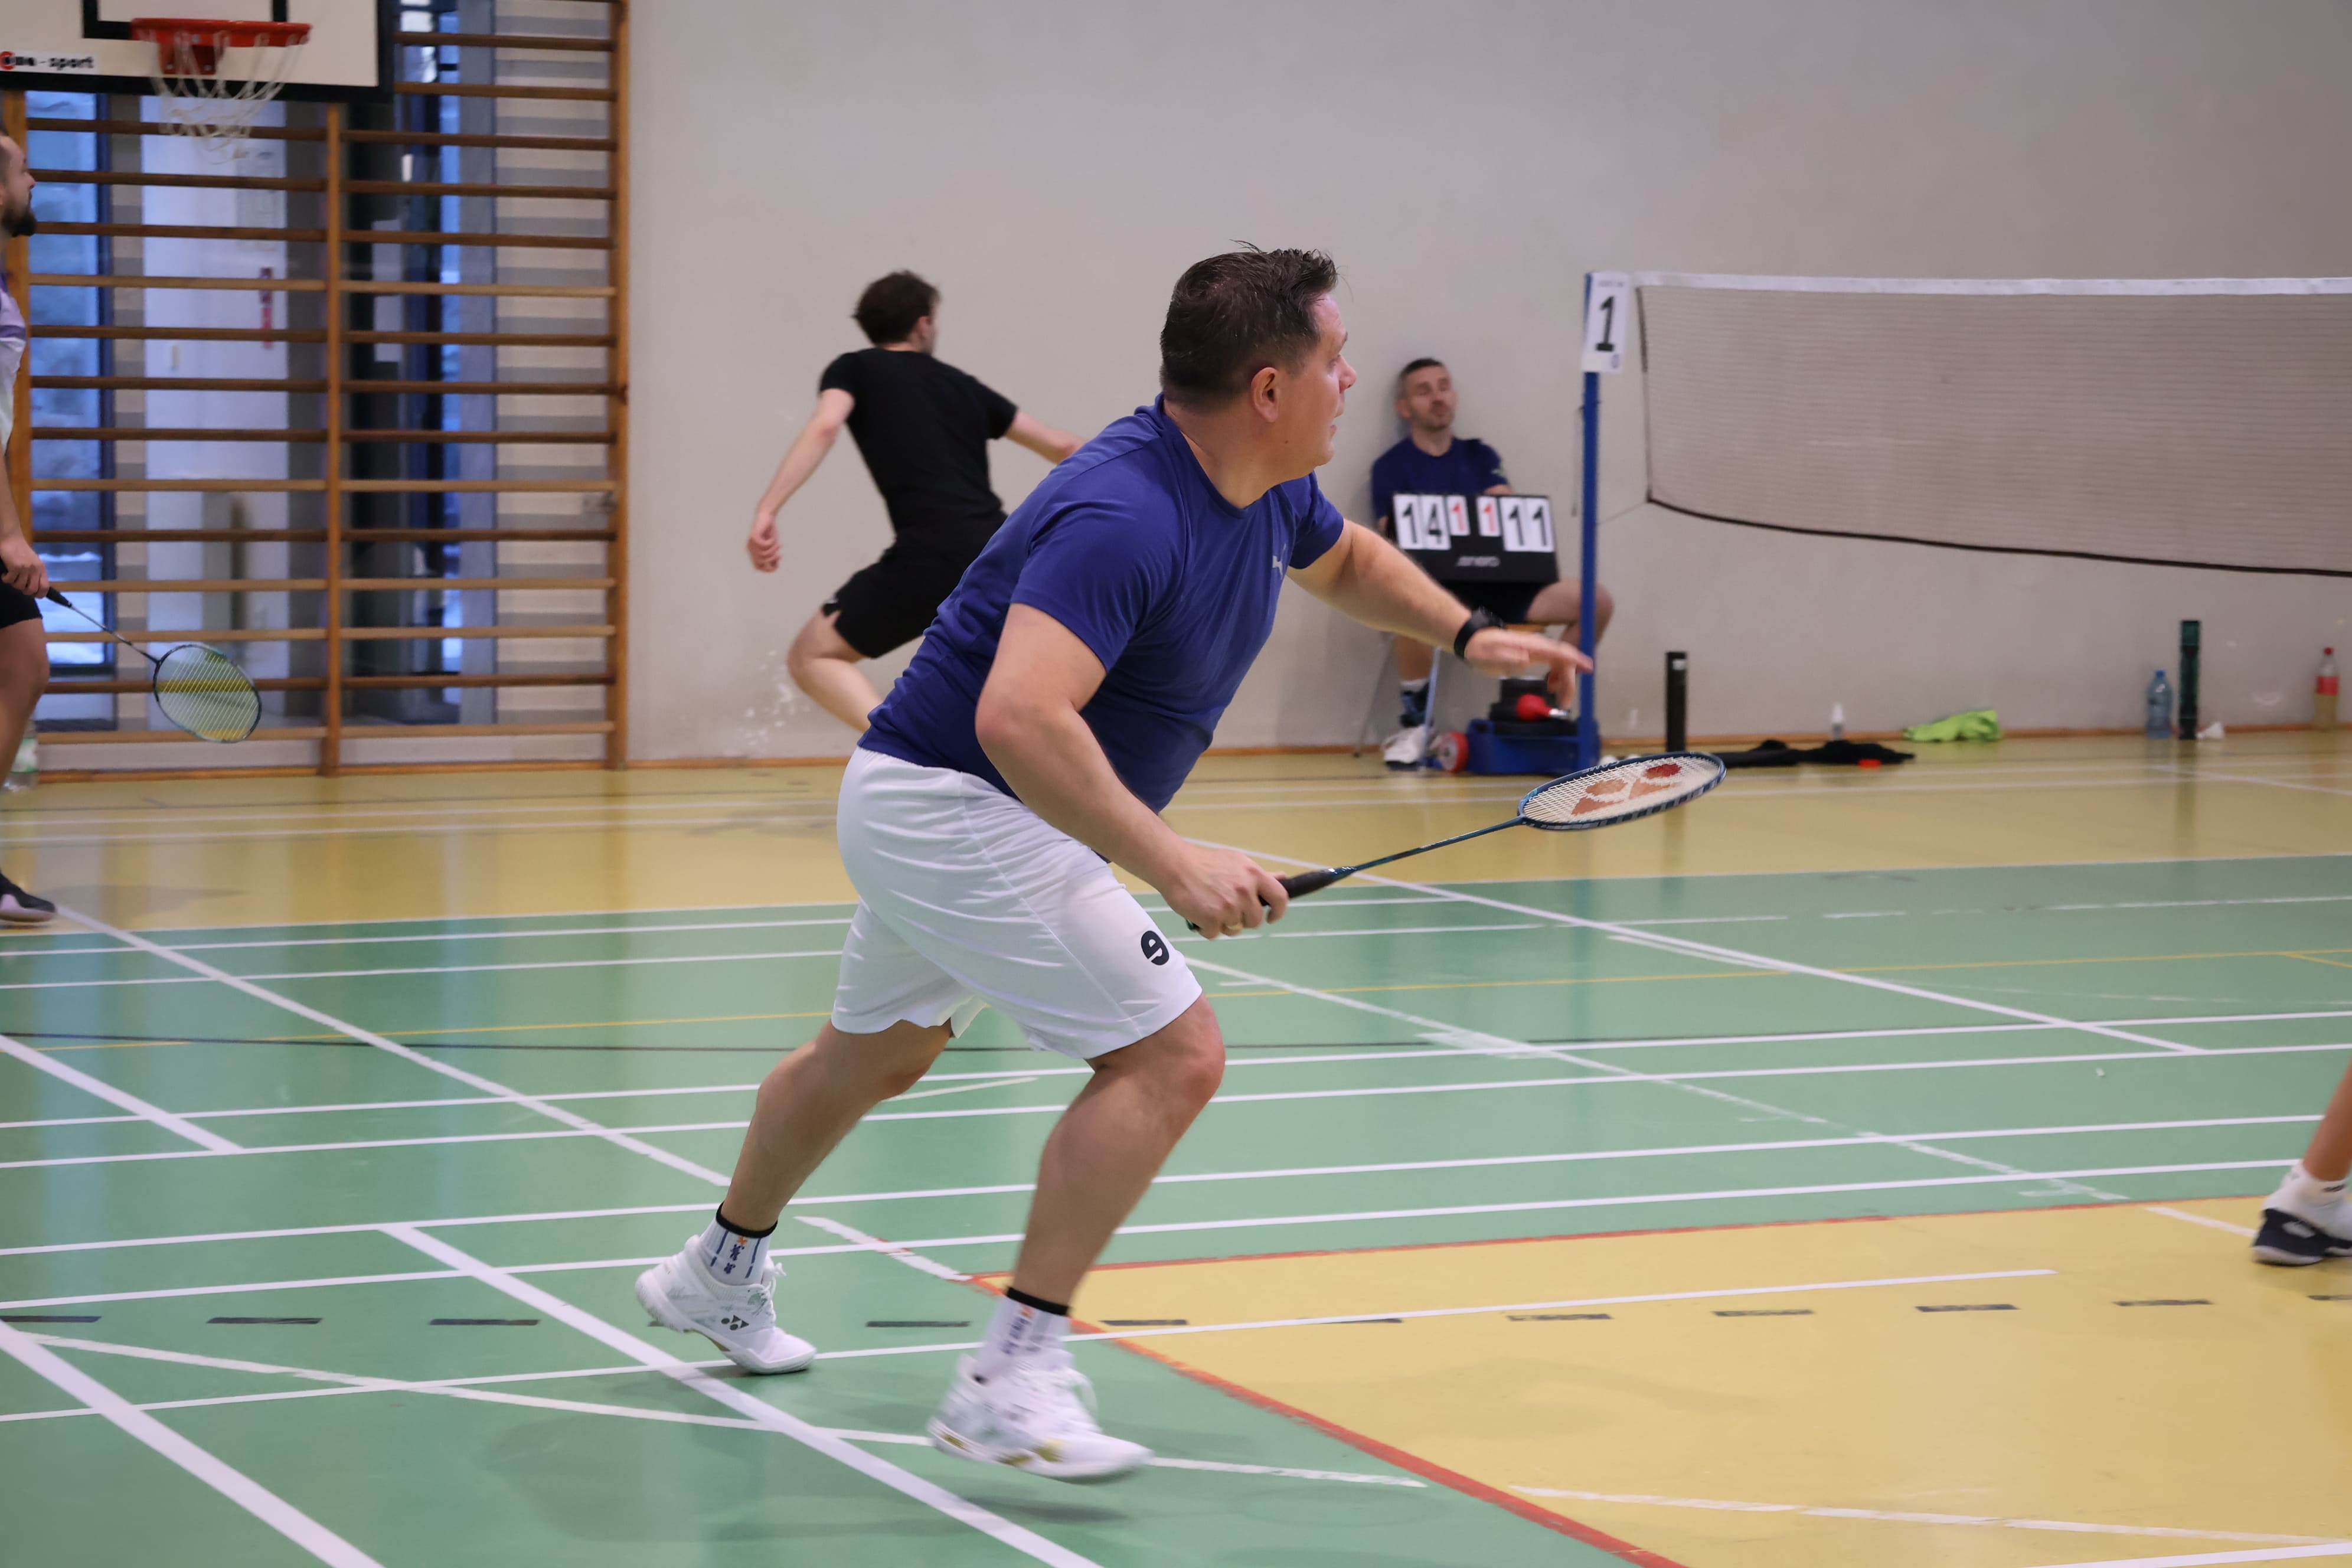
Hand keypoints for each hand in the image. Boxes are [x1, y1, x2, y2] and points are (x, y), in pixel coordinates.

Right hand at [0, 536, 49, 598]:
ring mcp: (25, 568)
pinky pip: (9, 580)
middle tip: (18, 585)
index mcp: (41, 568)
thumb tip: (34, 588)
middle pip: (32, 589)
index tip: (33, 595)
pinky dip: (5, 579)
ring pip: (20, 586)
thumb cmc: (21, 550)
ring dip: (13, 584)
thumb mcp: (33, 562)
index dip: (39, 594)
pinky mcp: (14, 566)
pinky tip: (5, 574)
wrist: (11, 538)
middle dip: (24, 591)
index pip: (45, 587)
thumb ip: (35, 573)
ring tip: (11, 577)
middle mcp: (35, 569)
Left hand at [746, 513, 780, 572]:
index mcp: (753, 552)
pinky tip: (772, 538)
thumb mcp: (772, 546)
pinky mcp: (753, 537)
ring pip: (763, 554)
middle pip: (761, 562)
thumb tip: (775, 566)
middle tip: (780, 555)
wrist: (766, 516)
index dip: (767, 569)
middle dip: (772, 560)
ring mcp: (750, 543)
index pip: (758, 566)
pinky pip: (764, 545)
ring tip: (778, 544)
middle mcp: (750, 548)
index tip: (777, 566)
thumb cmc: (769, 530)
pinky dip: (771, 543)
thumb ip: (772, 555)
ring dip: (773, 550)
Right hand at [1159, 845, 1287, 938]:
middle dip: (1243, 919)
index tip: (1272, 917)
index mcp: (1253, 874)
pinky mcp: (1212, 919)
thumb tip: (1283, 878)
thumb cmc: (1207, 864)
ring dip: (1224, 924)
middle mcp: (1244, 891)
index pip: (1279, 898)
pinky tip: (1199, 914)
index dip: (1279, 911)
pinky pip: (1215, 934)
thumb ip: (1260, 875)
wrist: (1176, 866)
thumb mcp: (1237, 862)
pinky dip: (1207, 928)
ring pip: (1235, 929)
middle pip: (1255, 920)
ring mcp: (1229, 907)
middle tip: (1228, 909)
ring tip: (1211, 909)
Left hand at [1462, 626, 1589, 700]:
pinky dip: (1557, 675)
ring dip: (1564, 679)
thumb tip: (1526, 658)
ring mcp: (1537, 649)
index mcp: (1531, 645)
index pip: (1559, 651)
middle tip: (1565, 703)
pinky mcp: (1534, 653)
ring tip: (1558, 697)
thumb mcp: (1490, 655)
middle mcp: (1538, 645)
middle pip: (1564, 659)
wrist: (1473, 641)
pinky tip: (1552, 686)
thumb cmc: (1481, 649)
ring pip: (1561, 662)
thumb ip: (1508, 657)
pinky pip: (1553, 663)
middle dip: (1569, 680)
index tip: (1588, 670)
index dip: (1575, 660)